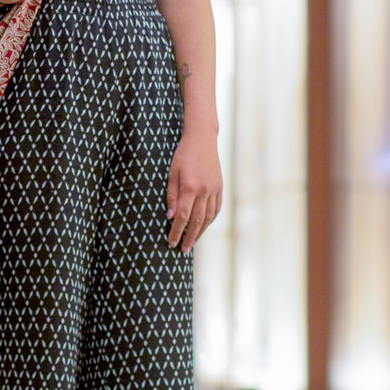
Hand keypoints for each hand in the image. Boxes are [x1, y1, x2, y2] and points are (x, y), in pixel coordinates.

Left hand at [166, 130, 221, 252]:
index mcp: (189, 187)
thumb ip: (171, 195)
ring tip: (192, 242)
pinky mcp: (220, 188)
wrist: (202, 139)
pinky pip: (216, 209)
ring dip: (200, 232)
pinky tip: (203, 227)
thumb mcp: (171, 173)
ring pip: (208, 218)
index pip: (182, 216)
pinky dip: (210, 221)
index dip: (176, 231)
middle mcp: (204, 191)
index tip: (171, 242)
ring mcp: (214, 190)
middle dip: (189, 237)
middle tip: (183, 250)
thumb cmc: (183, 155)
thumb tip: (169, 216)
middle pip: (197, 221)